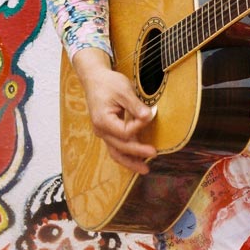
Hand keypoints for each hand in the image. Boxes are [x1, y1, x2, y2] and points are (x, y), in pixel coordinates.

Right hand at [72, 48, 157, 174]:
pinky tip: (138, 159)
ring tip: (145, 170)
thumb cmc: (108, 84)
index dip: (138, 127)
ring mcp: (104, 133)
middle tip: (154, 154)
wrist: (95, 79)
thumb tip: (149, 116)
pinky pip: (117, 147)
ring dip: (130, 162)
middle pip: (120, 147)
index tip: (149, 115)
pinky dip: (127, 154)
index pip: (124, 132)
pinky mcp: (109, 131)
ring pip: (116, 152)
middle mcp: (101, 130)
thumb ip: (136, 106)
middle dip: (137, 153)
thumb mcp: (124, 91)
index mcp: (103, 121)